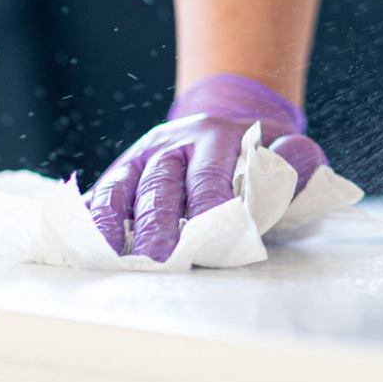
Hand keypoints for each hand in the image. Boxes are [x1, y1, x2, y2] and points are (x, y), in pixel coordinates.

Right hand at [86, 73, 326, 260]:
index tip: (210, 239)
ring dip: (115, 223)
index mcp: (216, 135)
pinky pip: (101, 194)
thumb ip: (294, 157)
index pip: (209, 174)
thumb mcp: (286, 146)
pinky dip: (91, 218)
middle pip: (161, 182)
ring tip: (113, 257)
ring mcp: (142, 157)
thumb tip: (291, 160)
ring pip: (122, 187)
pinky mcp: (122, 174)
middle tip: (159, 258)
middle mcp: (173, 142)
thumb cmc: (258, 153)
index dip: (208, 208)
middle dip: (159, 222)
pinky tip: (87, 245)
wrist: (227, 123)